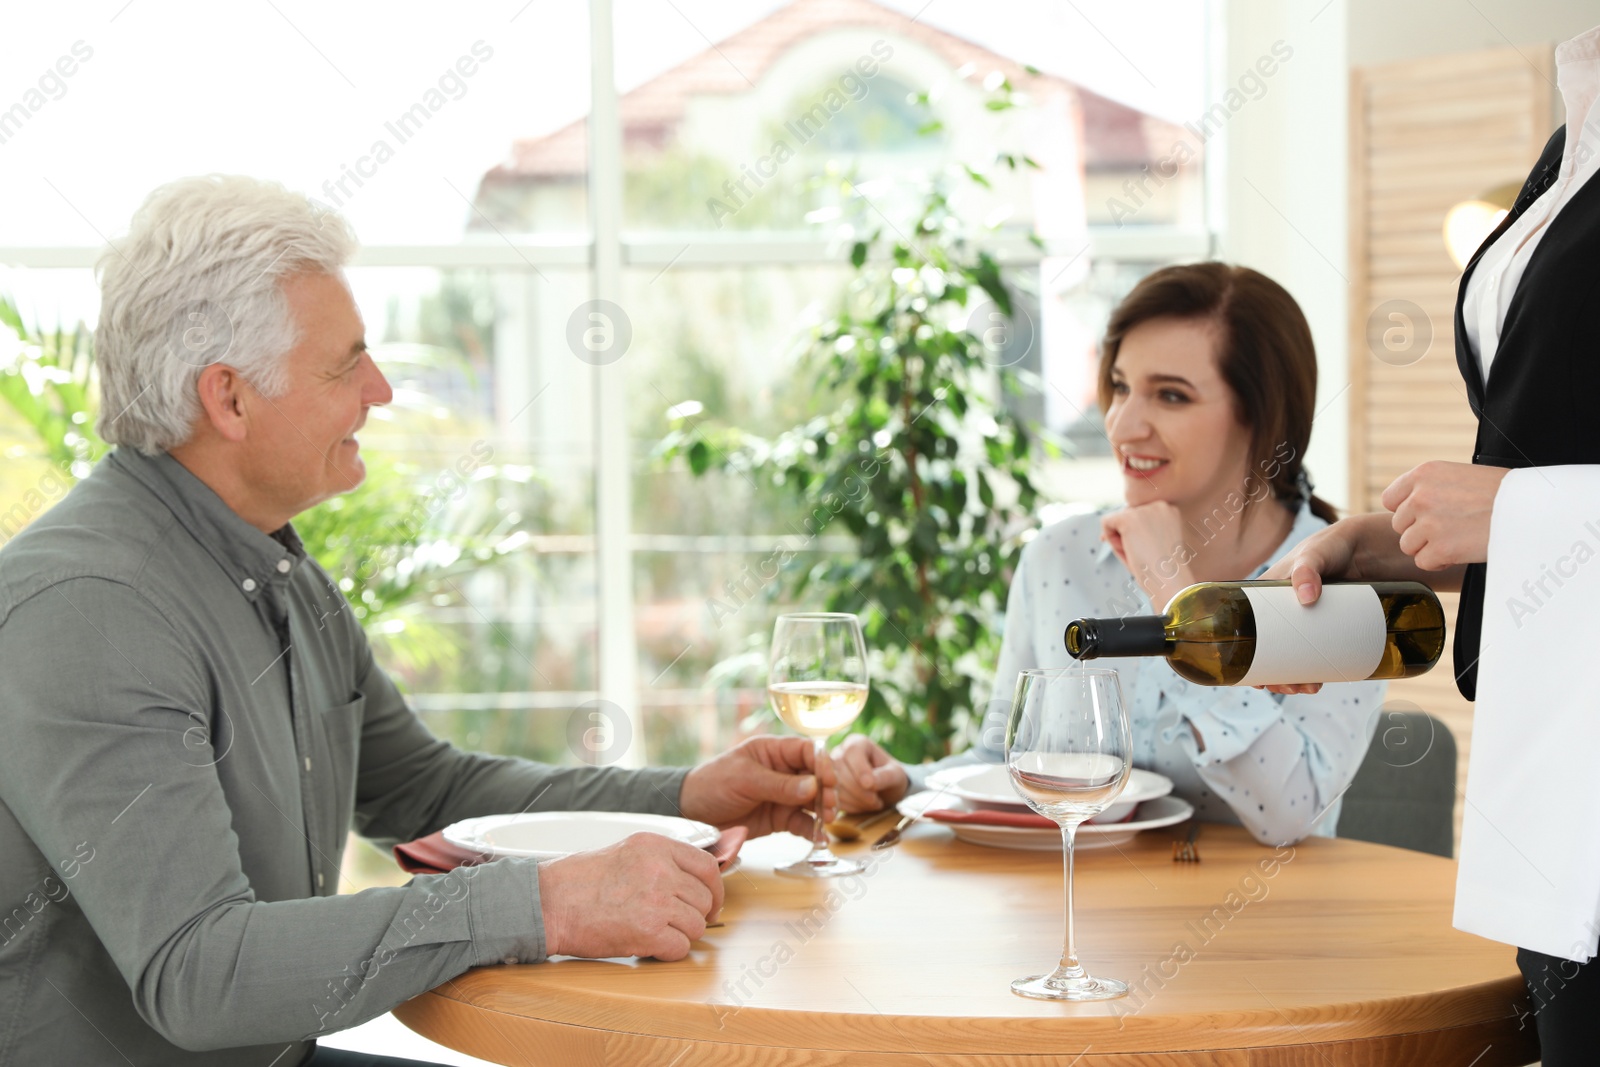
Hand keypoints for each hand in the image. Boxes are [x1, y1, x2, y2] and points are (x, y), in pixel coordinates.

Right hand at [538, 832, 722, 960]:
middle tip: (676, 923)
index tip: (710, 901)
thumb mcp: (626, 852)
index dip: (714, 888)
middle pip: (704, 898)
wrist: (548, 903)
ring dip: (680, 934)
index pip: (707, 866)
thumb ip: (661, 861)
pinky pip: (680, 948)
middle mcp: (660, 870)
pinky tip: (649, 945)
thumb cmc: (579, 880)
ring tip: (655, 932)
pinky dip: (668, 952)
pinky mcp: (648, 932)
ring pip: (696, 926)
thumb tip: (693, 881)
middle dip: (695, 915)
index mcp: (655, 845)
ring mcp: (656, 901)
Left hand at [678, 735, 830, 838]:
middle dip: (827, 789)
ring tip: (827, 821)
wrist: (693, 814)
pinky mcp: (780, 818)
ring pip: (813, 801)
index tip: (828, 779)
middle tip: (830, 805)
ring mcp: (784, 796)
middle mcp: (783, 771)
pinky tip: (821, 839)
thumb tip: (814, 786)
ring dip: (824, 810)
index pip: (807, 750)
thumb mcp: (745, 779)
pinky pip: (802, 823)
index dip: (822, 763)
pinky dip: (813, 830)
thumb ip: (779, 784)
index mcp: (773, 751)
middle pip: (816, 776)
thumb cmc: (713, 784)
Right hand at [831, 734, 907, 812]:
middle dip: (858, 790)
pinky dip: (849, 807)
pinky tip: (863, 806)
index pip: (852, 751)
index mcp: (857, 742)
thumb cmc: (889, 776)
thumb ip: (884, 776)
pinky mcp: (827, 787)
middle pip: (840, 769)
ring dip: (855, 800)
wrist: (883, 789)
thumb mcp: (895, 774)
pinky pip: (832, 799)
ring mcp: (830, 770)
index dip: (860, 769)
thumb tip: (870, 783)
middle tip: (877, 802)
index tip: (871, 785)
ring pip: (834, 786)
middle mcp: (839, 753)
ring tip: (874, 804)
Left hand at [1100, 502, 1195, 605]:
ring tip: (1135, 554)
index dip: (1133, 531)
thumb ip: (1136, 528)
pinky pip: (1105, 522)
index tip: (1138, 547)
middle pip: (1126, 514)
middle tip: (1139, 554)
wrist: (1170, 580)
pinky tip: (1125, 549)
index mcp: (1168, 510)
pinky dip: (1108, 537)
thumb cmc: (1161, 568)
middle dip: (1125, 535)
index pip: (1139, 514)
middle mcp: (1159, 504)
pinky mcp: (1129, 519)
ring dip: (1118, 538)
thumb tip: (1107, 521)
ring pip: (1116, 519)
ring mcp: (1144, 510)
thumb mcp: (1153, 542)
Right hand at [1254, 520, 1367, 694]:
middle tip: (1285, 687)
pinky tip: (1320, 681)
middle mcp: (1284, 611)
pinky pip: (1318, 653)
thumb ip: (1307, 569)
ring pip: (1293, 656)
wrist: (1372, 548)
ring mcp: (1308, 622)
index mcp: (1267, 594)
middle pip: (1270, 649)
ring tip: (1306, 688)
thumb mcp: (1315, 554)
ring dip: (1294, 677)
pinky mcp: (1331, 627)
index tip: (1252, 676)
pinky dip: (1316, 670)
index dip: (1245, 654)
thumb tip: (1306, 596)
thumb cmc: (1333, 545)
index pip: (1246, 627)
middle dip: (1273, 674)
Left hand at [1381, 461, 1509, 571]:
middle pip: (1399, 525)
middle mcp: (1420, 496)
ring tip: (1456, 538)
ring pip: (1408, 545)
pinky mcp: (1440, 548)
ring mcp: (1428, 523)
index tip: (1424, 516)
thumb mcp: (1458, 476)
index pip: (1390, 499)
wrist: (1530, 508)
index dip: (1406, 511)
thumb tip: (1405, 508)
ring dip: (1429, 547)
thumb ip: (1429, 489)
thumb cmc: (1500, 492)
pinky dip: (1438, 562)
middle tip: (1449, 528)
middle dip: (1420, 530)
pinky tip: (1458, 551)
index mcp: (1424, 474)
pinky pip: (1422, 562)